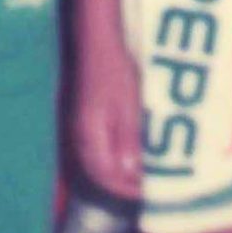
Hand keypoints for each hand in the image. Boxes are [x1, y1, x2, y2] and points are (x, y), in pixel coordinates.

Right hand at [73, 35, 142, 197]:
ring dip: (120, 171)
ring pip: (100, 161)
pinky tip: (133, 150)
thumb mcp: (128, 105)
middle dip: (123, 183)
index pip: (104, 176)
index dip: (126, 188)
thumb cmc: (115, 71)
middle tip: (149, 185)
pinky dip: (116, 156)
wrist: (99, 41)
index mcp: (89, 136)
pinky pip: (100, 147)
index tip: (148, 191)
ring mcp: (84, 127)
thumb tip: (130, 174)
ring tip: (144, 171)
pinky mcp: (89, 118)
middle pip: (100, 173)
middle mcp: (82, 136)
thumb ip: (128, 140)